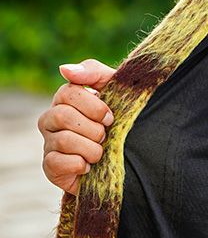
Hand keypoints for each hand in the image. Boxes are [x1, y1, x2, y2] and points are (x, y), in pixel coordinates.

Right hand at [37, 58, 115, 194]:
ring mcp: (49, 143)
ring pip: (63, 140)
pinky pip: (58, 162)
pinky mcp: (50, 168)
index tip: (110, 118)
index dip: (93, 106)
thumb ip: (93, 73)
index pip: (68, 92)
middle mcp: (51, 120)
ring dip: (92, 149)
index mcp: (65, 101)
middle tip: (105, 138)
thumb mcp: (115, 92)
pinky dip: (80, 165)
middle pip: (63, 115)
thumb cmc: (120, 123)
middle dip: (93, 129)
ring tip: (100, 154)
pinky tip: (89, 167)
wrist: (128, 163)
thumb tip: (64, 69)